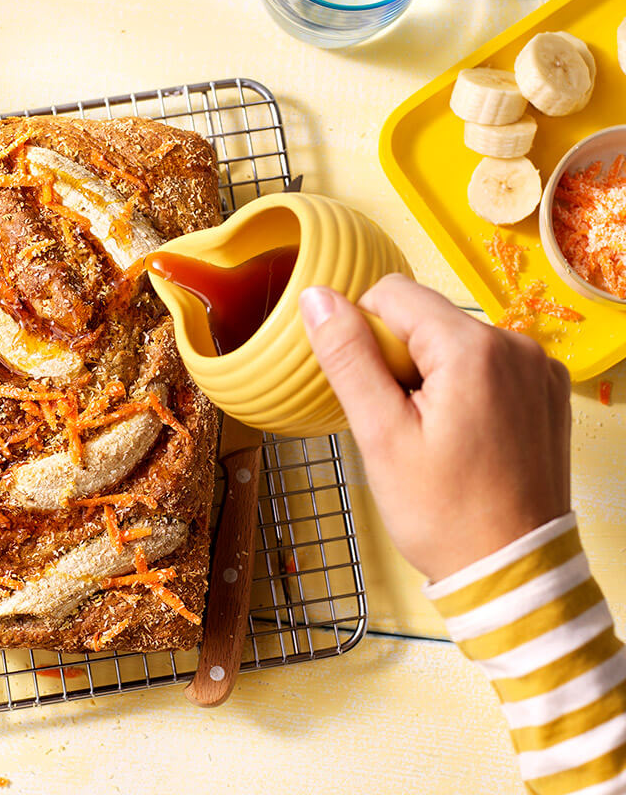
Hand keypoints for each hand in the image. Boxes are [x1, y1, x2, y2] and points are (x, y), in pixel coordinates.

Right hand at [299, 274, 571, 581]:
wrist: (513, 571)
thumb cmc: (443, 513)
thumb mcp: (380, 434)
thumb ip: (348, 357)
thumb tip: (316, 298)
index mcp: (474, 348)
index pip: (391, 295)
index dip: (364, 338)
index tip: (375, 396)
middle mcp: (517, 345)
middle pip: (425, 318)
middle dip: (399, 361)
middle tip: (402, 426)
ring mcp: (539, 368)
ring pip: (453, 342)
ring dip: (430, 377)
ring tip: (433, 438)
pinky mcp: (548, 391)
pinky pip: (486, 366)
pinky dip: (463, 390)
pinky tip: (461, 438)